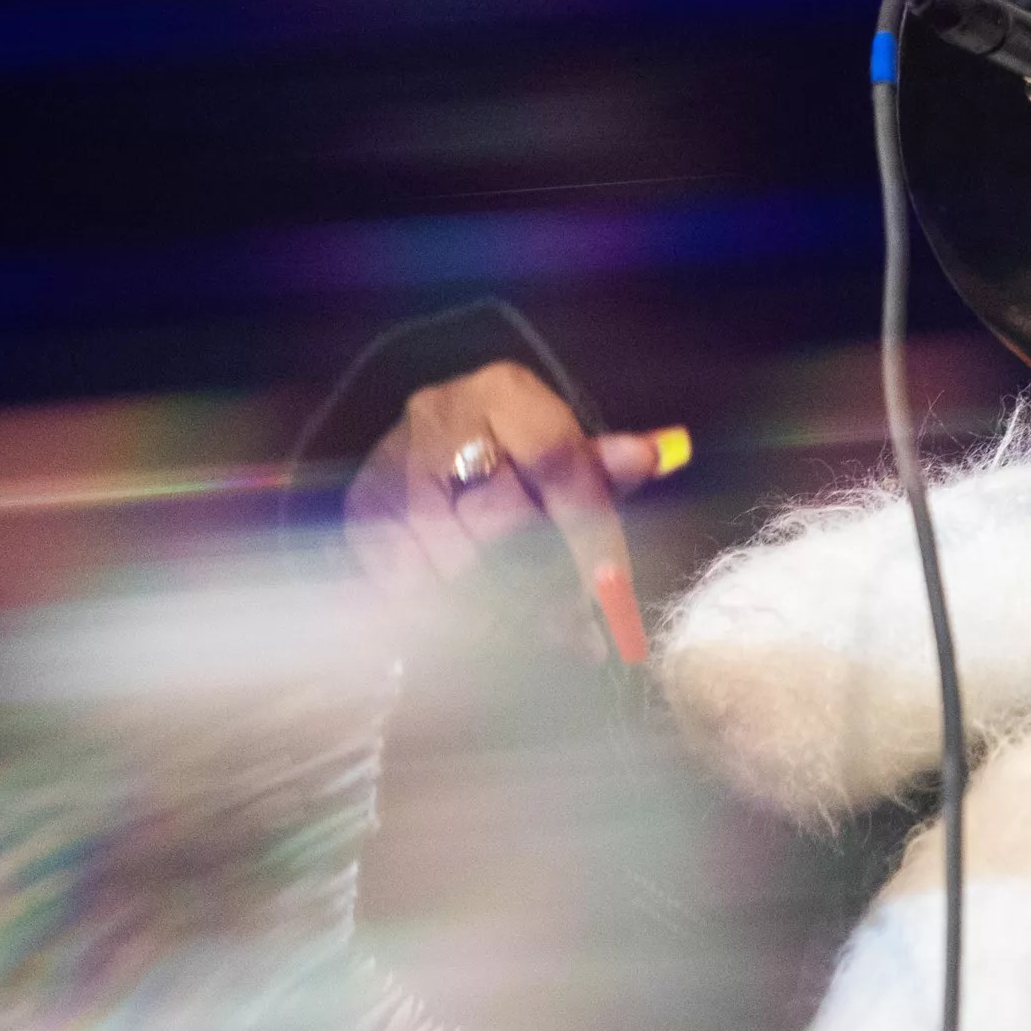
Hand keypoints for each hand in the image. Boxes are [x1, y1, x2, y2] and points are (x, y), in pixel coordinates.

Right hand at [345, 359, 689, 659]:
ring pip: (454, 560)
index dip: (591, 534)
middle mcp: (442, 416)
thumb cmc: (511, 450)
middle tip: (579, 633)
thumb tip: (668, 450)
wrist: (428, 442)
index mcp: (505, 391)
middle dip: (547, 586)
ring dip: (503, 612)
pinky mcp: (363, 509)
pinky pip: (412, 582)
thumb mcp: (563, 449)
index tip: (615, 594)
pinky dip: (453, 616)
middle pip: (504, 519)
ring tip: (541, 639)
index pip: (560, 465)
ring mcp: (394, 462)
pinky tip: (486, 634)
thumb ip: (605, 463)